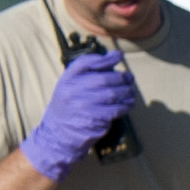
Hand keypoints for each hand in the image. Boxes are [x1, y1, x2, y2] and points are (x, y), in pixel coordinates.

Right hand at [21, 50, 137, 179]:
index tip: (119, 56)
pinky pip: (115, 110)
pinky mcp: (93, 120)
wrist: (58, 133)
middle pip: (104, 79)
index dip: (105, 58)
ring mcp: (83, 106)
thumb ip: (88, 70)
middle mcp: (73, 91)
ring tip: (130, 92)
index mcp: (67, 80)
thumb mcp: (70, 85)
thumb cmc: (69, 105)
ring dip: (127, 92)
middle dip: (122, 77)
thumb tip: (116, 55)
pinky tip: (128, 104)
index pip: (86, 63)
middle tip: (129, 78)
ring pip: (113, 94)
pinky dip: (125, 106)